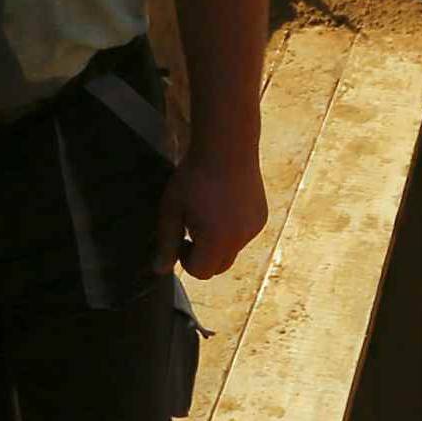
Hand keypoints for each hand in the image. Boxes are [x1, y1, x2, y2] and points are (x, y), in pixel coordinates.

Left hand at [154, 147, 266, 280]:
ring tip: (207, 210)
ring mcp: (253, 229)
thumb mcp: (172, 209)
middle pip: (218, 267)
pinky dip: (232, 228)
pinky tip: (223, 203)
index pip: (200, 272)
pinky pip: (243, 234)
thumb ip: (166, 242)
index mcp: (216, 241)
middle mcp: (239, 240)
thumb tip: (160, 269)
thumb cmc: (194, 177)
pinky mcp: (261, 218)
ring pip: (231, 250)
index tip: (180, 238)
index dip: (185, 258)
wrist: (226, 148)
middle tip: (190, 227)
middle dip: (202, 255)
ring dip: (217, 241)